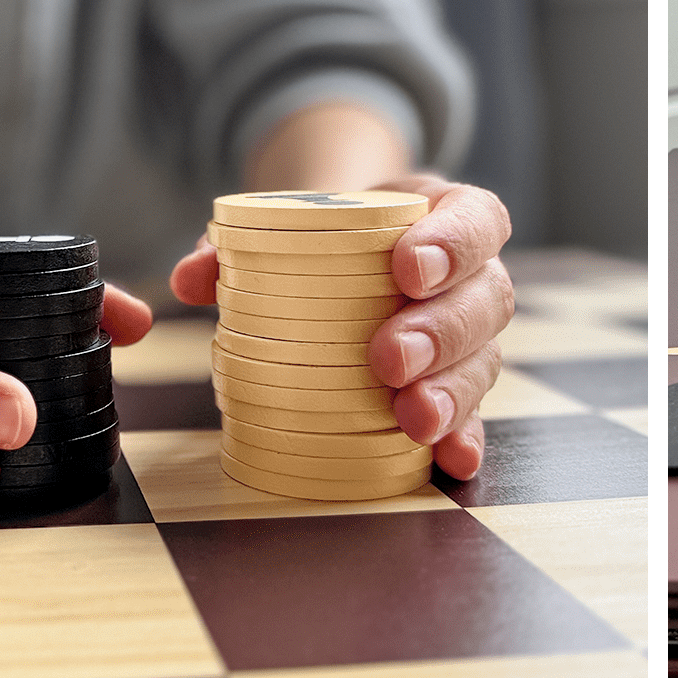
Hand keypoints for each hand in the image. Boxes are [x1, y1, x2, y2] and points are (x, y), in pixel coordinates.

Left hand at [172, 174, 513, 478]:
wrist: (341, 255)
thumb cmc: (324, 238)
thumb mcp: (288, 224)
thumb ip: (238, 245)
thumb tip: (191, 278)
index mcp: (442, 216)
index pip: (475, 218)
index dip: (453, 242)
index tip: (406, 268)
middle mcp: (472, 276)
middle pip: (487, 298)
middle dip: (442, 331)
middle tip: (388, 358)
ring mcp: (470, 337)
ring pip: (484, 360)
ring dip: (452, 392)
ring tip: (411, 417)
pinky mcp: (456, 387)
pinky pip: (475, 415)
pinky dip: (464, 438)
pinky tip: (451, 461)